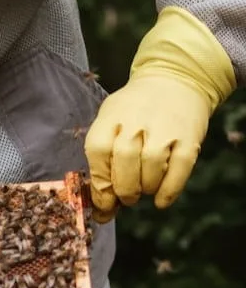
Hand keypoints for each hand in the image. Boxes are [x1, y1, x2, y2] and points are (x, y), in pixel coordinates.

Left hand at [84, 76, 208, 221]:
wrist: (175, 79)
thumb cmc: (134, 111)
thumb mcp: (111, 120)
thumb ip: (103, 159)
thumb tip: (101, 208)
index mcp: (111, 117)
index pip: (98, 151)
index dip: (99, 181)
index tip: (103, 199)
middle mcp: (137, 121)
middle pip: (124, 162)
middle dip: (122, 189)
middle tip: (125, 197)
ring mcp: (165, 128)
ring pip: (151, 167)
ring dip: (145, 188)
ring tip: (142, 190)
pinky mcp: (189, 137)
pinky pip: (180, 169)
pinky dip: (169, 190)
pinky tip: (161, 200)